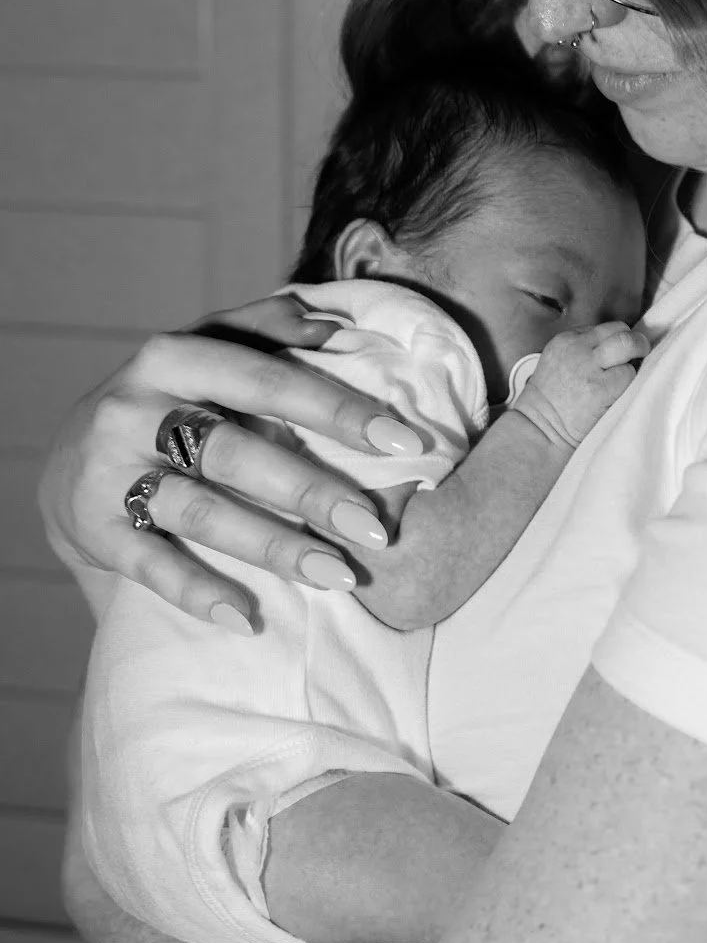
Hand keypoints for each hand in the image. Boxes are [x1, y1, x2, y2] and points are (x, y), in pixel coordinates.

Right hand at [37, 293, 422, 627]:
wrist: (66, 463)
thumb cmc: (166, 403)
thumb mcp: (205, 354)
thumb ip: (266, 332)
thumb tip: (335, 324)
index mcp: (174, 356)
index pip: (269, 381)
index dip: (339, 410)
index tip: (405, 442)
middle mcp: (135, 407)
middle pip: (236, 452)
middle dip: (314, 491)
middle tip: (378, 528)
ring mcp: (110, 470)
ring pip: (202, 512)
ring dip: (274, 547)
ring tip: (339, 575)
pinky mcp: (94, 527)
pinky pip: (151, 565)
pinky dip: (199, 592)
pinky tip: (247, 617)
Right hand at [511, 321, 649, 448]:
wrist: (540, 429)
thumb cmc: (553, 401)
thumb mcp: (557, 362)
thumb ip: (582, 349)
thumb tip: (617, 347)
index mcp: (566, 340)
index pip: (604, 328)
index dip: (615, 341)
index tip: (615, 356)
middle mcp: (578, 348)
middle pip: (620, 329)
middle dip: (634, 341)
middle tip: (639, 354)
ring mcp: (589, 366)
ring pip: (628, 344)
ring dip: (636, 357)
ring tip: (630, 373)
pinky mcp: (601, 387)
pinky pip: (629, 373)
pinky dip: (630, 382)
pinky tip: (618, 392)